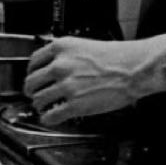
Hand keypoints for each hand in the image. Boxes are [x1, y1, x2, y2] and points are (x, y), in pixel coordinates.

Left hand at [23, 35, 165, 123]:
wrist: (134, 68)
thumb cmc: (117, 57)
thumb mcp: (85, 45)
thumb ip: (66, 54)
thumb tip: (53, 65)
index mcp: (61, 48)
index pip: (33, 61)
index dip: (31, 72)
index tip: (33, 77)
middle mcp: (60, 66)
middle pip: (31, 82)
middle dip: (32, 91)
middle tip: (35, 94)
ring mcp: (66, 86)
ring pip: (38, 100)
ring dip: (39, 106)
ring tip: (44, 107)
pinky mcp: (74, 105)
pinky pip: (50, 116)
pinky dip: (48, 119)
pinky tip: (51, 118)